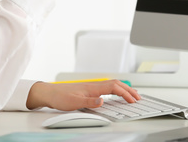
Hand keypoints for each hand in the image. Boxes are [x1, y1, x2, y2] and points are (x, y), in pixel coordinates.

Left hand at [26, 79, 140, 110]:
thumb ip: (89, 102)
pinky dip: (116, 89)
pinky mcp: (89, 89)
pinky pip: (107, 87)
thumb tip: (102, 101)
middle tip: (138, 97)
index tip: (133, 100)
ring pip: (112, 84)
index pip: (114, 88)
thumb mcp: (74, 102)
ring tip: (132, 94)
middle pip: (116, 84)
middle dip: (128, 90)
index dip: (125, 94)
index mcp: (93, 87)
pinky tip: (116, 94)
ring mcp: (92, 86)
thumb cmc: (60, 97)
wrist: (49, 93)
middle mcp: (94, 85)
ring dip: (123, 88)